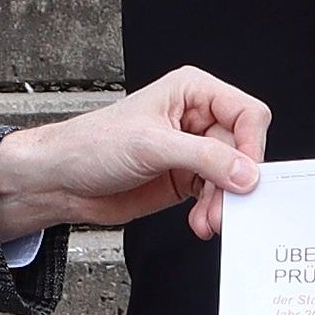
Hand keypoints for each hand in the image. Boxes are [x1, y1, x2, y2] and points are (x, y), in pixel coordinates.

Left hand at [0, 67, 268, 241]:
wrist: (62, 180)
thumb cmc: (92, 145)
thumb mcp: (151, 146)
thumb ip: (204, 157)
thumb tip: (246, 172)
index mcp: (192, 92)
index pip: (246, 113)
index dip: (252, 145)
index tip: (246, 176)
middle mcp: (197, 119)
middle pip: (243, 150)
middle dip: (235, 182)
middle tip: (226, 206)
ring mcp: (193, 151)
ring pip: (233, 178)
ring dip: (224, 203)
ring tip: (209, 221)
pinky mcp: (186, 179)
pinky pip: (216, 196)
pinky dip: (213, 212)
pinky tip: (200, 222)